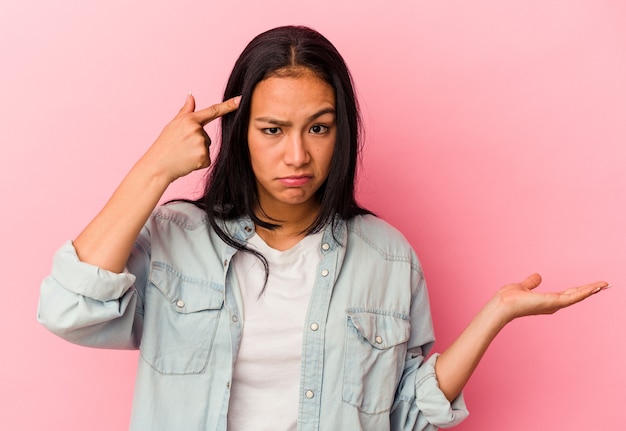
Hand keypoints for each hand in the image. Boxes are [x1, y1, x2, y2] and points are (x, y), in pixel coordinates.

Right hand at [140, 93, 240, 182]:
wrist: (158, 166)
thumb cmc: (164, 145)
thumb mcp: (173, 125)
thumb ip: (186, 111)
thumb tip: (191, 96)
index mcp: (189, 119)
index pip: (212, 110)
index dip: (228, 105)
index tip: (241, 100)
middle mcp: (196, 130)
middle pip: (206, 136)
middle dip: (196, 143)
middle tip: (181, 147)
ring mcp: (201, 144)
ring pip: (206, 148)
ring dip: (197, 153)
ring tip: (182, 154)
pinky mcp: (204, 157)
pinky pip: (206, 159)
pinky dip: (198, 162)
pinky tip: (187, 162)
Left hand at [494, 273, 609, 322]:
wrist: (502, 305)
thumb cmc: (508, 298)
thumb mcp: (523, 286)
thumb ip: (531, 282)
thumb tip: (538, 276)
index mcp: (547, 301)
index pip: (568, 294)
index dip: (580, 290)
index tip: (592, 286)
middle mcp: (553, 305)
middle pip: (576, 295)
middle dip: (590, 290)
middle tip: (605, 285)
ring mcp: (554, 304)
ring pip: (577, 296)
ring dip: (591, 290)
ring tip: (604, 284)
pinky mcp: (553, 303)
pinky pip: (572, 297)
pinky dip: (584, 292)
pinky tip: (593, 288)